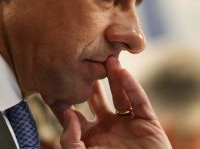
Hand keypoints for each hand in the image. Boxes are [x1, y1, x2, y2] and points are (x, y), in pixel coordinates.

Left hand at [44, 56, 171, 148]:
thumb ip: (71, 140)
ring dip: (113, 77)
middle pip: (96, 98)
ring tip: (107, 59)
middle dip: (90, 81)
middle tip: (83, 61)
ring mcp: (127, 123)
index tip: (52, 80)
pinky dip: (132, 86)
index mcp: (90, 136)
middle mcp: (107, 127)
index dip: (63, 98)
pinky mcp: (147, 121)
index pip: (73, 113)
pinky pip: (139, 100)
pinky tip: (124, 72)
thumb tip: (68, 113)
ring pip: (119, 95)